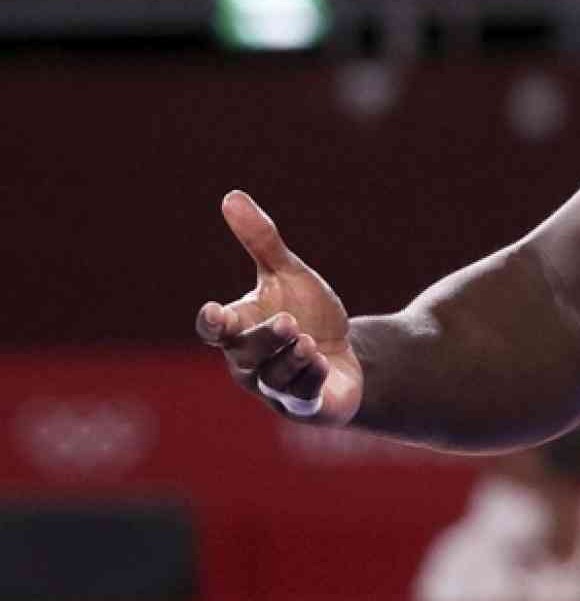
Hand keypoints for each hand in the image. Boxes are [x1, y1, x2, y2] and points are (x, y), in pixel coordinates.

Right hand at [194, 191, 361, 424]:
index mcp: (240, 330)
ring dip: (291, 359)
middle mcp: (250, 363)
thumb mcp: (289, 274)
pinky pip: (302, 396)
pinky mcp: (306, 404)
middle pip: (245, 354)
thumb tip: (231, 196)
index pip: (212, 330)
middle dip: (265, 339)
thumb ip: (261, 242)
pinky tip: (322, 363)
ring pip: (275, 377)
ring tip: (308, 342)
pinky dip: (310, 379)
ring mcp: (276, 388)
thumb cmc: (308, 314)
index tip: (217, 312)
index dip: (212, 323)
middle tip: (288, 322)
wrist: (346, 355)